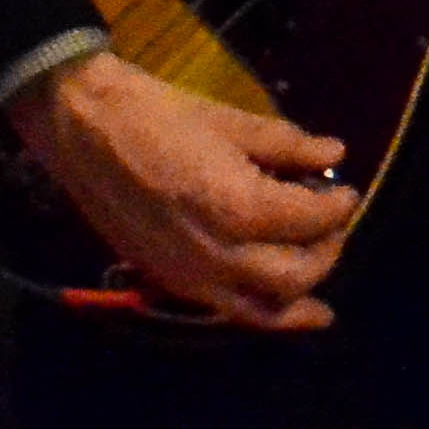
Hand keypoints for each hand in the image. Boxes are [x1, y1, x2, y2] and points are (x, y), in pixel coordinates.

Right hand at [7, 49, 359, 331]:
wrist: (83, 127)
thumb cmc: (160, 116)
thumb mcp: (233, 123)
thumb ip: (290, 146)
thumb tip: (335, 155)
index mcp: (237, 208)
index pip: (312, 221)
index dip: (339, 205)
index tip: (345, 189)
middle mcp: (216, 254)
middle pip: (296, 275)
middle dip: (326, 251)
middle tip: (332, 224)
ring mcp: (187, 275)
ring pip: (264, 308)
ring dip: (301, 289)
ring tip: (315, 261)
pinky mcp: (165, 281)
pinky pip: (227, 311)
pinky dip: (265, 312)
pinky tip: (292, 307)